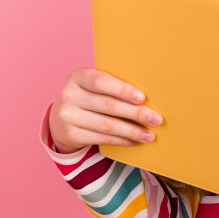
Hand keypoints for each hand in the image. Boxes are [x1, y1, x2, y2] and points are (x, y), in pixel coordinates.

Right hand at [48, 68, 163, 153]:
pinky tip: (135, 141)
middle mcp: (69, 95)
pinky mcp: (71, 135)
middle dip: (136, 114)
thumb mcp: (94, 85)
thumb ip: (114, 85)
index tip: (142, 98)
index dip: (123, 90)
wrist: (62, 117)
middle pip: (108, 105)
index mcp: (78, 76)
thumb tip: (149, 97)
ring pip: (107, 125)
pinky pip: (101, 138)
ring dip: (132, 131)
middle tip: (157, 119)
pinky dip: (122, 140)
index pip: (101, 82)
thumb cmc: (89, 96)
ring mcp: (67, 116)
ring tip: (150, 135)